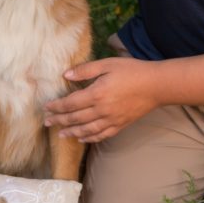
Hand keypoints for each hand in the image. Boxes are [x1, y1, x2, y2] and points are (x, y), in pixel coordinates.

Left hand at [43, 57, 160, 142]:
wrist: (157, 85)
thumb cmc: (132, 70)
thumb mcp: (107, 64)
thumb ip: (86, 70)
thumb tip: (66, 74)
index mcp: (96, 94)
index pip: (70, 103)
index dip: (56, 107)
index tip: (46, 108)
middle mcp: (102, 110)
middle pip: (75, 118)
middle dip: (59, 120)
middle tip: (46, 122)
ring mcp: (111, 120)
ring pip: (87, 130)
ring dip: (71, 132)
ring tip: (60, 134)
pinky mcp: (120, 125)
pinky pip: (102, 135)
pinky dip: (90, 138)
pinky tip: (82, 138)